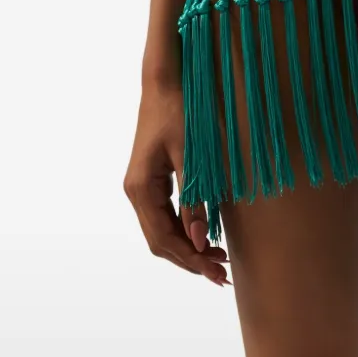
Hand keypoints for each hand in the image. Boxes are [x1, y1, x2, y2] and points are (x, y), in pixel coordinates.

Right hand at [124, 77, 230, 284]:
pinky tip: (204, 236)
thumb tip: (200, 238)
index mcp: (141, 188)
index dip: (190, 259)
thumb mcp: (191, 154)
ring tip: (217, 260)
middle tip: (222, 274)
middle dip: (190, 259)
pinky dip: (183, 230)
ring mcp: (140, 187)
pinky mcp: (150, 181)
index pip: (164, 239)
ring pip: (161, 231)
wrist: (163, 82)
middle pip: (160, 241)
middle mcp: (135, 192)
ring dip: (187, 247)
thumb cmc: (178, 112)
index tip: (216, 271)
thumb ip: (194, 197)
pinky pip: (164, 216)